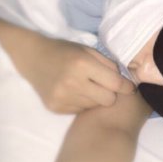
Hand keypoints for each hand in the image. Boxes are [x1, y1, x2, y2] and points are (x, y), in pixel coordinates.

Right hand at [15, 34, 135, 113]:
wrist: (32, 57)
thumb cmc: (63, 51)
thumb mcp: (87, 50)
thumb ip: (108, 64)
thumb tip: (126, 83)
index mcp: (83, 64)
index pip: (115, 83)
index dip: (125, 86)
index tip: (130, 88)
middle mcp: (73, 83)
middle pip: (108, 100)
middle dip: (110, 94)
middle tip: (105, 87)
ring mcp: (62, 97)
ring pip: (94, 107)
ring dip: (95, 99)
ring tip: (85, 87)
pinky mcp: (55, 108)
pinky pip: (80, 111)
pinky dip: (81, 103)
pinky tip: (73, 92)